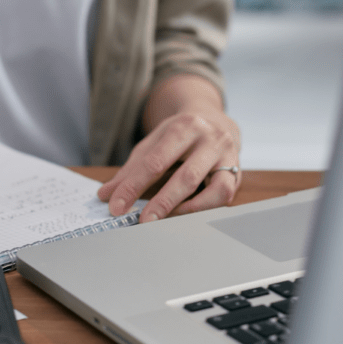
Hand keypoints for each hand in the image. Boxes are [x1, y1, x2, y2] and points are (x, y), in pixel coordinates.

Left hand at [98, 75, 240, 221]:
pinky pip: (224, 195)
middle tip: (142, 221)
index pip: (154, 162)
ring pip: (211, 188)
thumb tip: (105, 195)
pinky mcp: (237, 171)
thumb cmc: (179, 137)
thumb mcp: (152, 145)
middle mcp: (208, 139)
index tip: (116, 207)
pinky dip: (204, 208)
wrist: (214, 121)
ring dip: (186, 209)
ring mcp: (227, 155)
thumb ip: (130, 170)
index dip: (133, 187)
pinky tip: (185, 214)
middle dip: (161, 202)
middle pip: (184, 176)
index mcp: (182, 127)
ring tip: (164, 221)